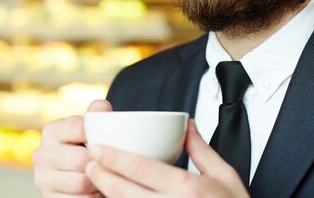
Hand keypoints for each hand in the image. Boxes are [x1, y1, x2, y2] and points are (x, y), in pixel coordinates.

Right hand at [33, 99, 112, 197]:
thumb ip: (96, 116)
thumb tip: (102, 107)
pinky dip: (93, 197)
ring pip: (81, 182)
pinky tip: (98, 191)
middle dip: (101, 163)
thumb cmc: (86, 147)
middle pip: (81, 158)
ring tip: (108, 177)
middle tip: (115, 164)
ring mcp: (43, 178)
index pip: (79, 128)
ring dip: (99, 182)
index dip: (99, 135)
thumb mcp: (89, 130)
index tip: (111, 140)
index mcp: (51, 131)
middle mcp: (41, 154)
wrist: (74, 175)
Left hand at [85, 119, 249, 197]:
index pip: (143, 170)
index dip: (115, 159)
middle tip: (88, 164)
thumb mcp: (226, 176)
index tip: (97, 148)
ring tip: (95, 183)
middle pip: (126, 192)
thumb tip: (187, 124)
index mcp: (190, 189)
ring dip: (107, 197)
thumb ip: (202, 150)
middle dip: (103, 177)